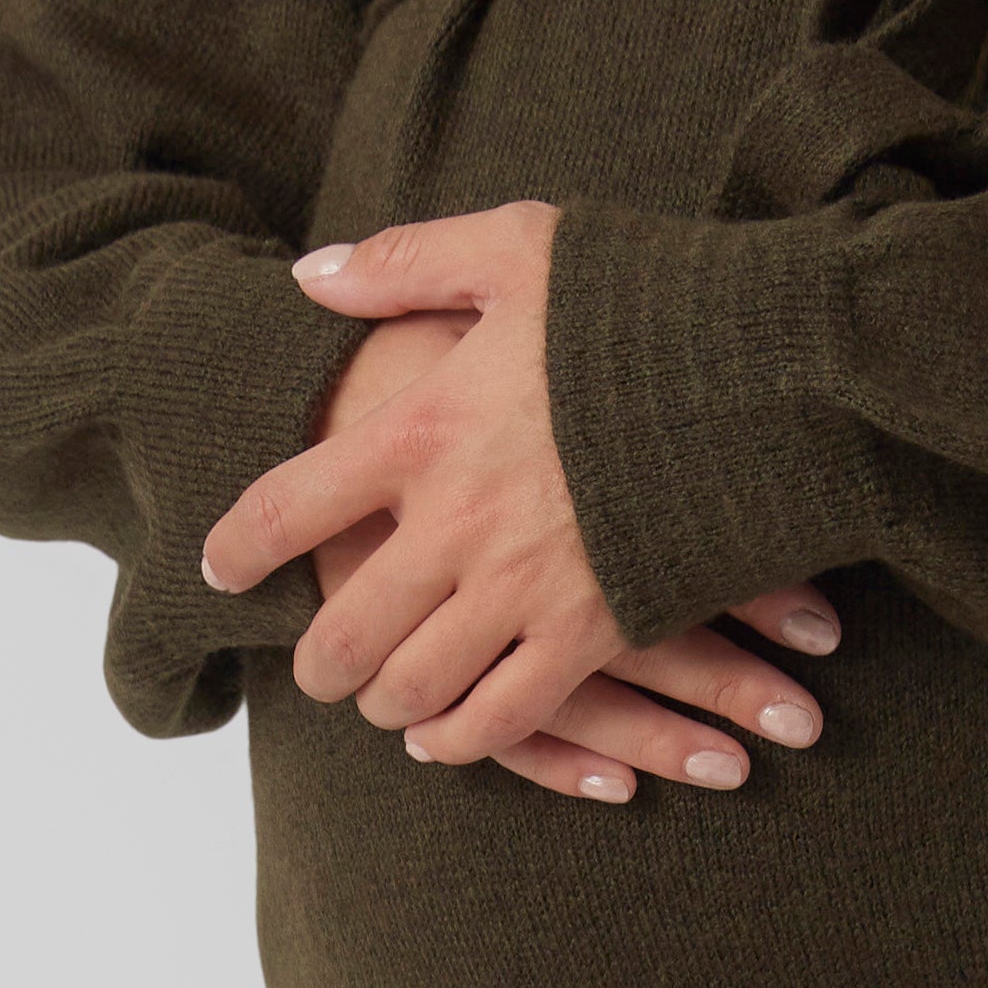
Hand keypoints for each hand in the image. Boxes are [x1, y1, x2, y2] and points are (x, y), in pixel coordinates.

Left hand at [210, 208, 838, 792]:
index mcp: (424, 426)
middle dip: (315, 661)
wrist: (769, 368)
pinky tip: (440, 735)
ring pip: (412, 690)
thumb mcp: (520, 247)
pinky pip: (499, 721)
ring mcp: (521, 591)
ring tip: (376, 700)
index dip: (239, 547)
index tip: (218, 570)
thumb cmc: (645, 300)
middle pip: (343, 631)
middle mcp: (457, 524)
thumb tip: (309, 278)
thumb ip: (406, 262)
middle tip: (311, 664)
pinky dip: (457, 740)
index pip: (289, 505)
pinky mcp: (589, 636)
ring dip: (382, 705)